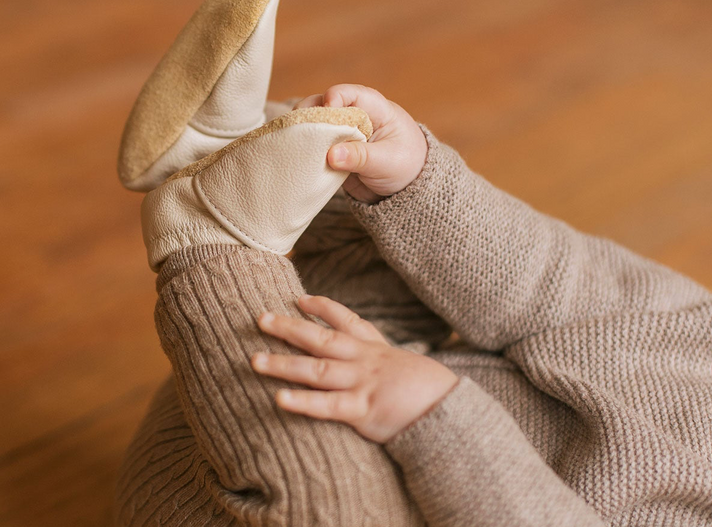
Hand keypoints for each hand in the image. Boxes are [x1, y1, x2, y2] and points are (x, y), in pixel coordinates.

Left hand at [252, 295, 458, 442]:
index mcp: (378, 351)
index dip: (322, 309)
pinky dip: (302, 402)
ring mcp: (363, 384)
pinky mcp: (364, 410)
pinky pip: (328, 406)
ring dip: (283, 364)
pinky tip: (279, 399)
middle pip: (321, 339)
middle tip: (259, 318)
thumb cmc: (435, 396)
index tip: (300, 299)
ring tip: (254, 360)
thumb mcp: (411, 372)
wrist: (456, 412)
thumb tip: (378, 373)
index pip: (347, 322)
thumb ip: (390, 370)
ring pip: (316, 370)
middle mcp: (366, 362)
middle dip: (289, 328)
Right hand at [297, 84, 426, 202]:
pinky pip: (313, 146)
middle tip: (298, 130)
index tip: (326, 112)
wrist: (405, 190)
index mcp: (374, 108)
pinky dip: (303, 149)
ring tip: (294, 145)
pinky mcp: (331, 151)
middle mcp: (353, 116)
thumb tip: (331, 155)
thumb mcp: (388, 162)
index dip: (334, 98)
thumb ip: (361, 157)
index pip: (350, 93)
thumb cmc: (406, 165)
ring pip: (313, 124)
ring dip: (302, 133)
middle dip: (308, 115)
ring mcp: (340, 133)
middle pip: (323, 104)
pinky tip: (295, 157)